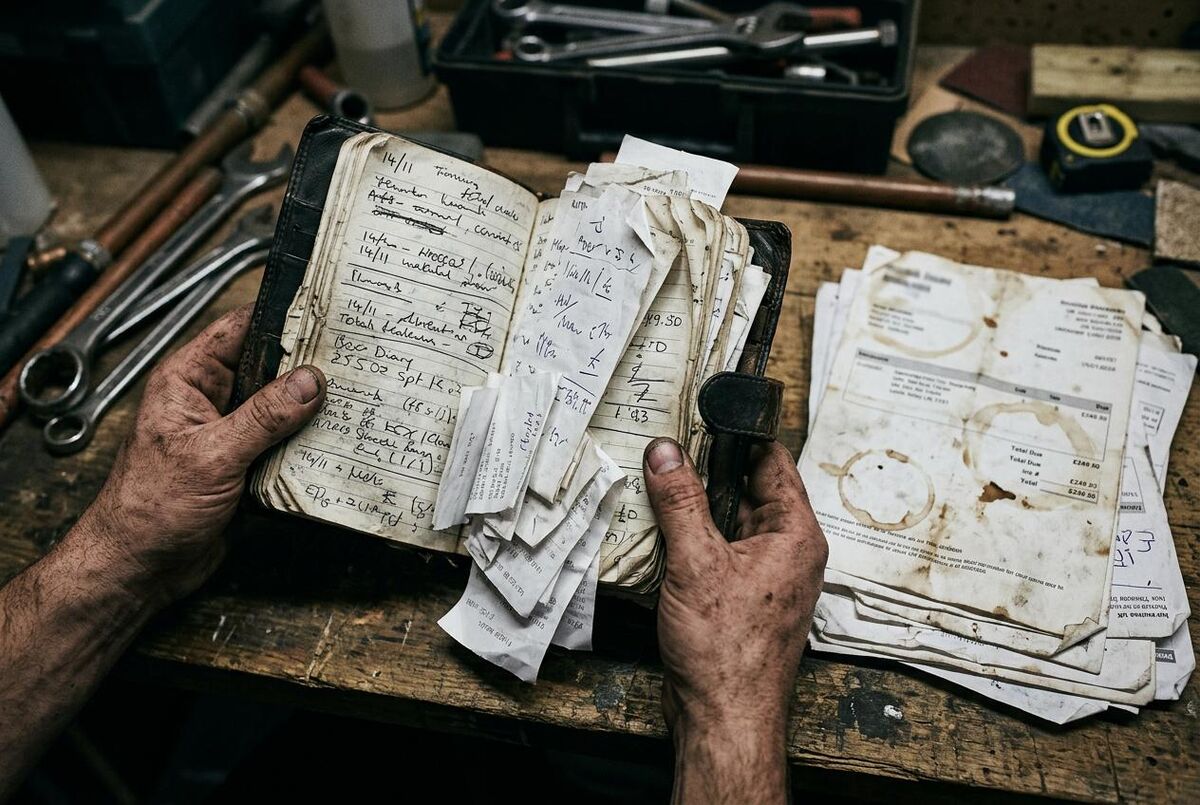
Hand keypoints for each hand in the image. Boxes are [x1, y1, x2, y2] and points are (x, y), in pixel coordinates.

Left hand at [72, 305, 325, 608]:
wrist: (140, 568)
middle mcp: (210, 400)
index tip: (326, 315)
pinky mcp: (245, 464)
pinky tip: (336, 441)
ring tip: (354, 398)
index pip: (240, 329)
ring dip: (313, 409)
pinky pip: (285, 443)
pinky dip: (309, 443)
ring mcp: (230, 433)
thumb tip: (309, 381)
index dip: (282, 317)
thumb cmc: (149, 509)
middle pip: (269, 367)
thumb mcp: (212, 454)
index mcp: (188, 380)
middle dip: (309, 365)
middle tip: (354, 360)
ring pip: (282, 407)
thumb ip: (264, 416)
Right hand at [644, 437, 826, 801]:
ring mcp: (762, 575)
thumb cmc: (727, 651)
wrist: (723, 718)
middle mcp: (786, 551)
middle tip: (665, 443)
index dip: (737, 435)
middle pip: (744, 489)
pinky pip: (714, 551)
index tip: (702, 413)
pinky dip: (689, 539)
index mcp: (795, 534)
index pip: (771, 461)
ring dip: (692, 507)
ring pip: (726, 521)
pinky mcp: (738, 597)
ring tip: (653, 479)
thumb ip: (680, 502)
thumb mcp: (697, 562)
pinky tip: (657, 528)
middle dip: (704, 470)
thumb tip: (666, 453)